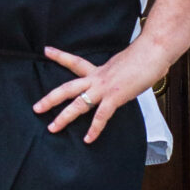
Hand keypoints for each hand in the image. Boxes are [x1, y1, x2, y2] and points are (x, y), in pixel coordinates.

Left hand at [33, 42, 160, 144]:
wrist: (152, 52)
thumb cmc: (144, 56)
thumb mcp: (124, 64)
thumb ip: (120, 72)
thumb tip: (127, 75)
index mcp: (98, 69)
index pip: (75, 61)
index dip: (59, 56)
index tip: (46, 51)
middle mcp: (97, 78)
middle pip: (68, 88)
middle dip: (50, 99)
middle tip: (36, 108)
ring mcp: (104, 88)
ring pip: (78, 104)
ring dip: (64, 117)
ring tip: (52, 128)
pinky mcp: (115, 97)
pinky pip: (101, 116)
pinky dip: (94, 129)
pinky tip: (88, 139)